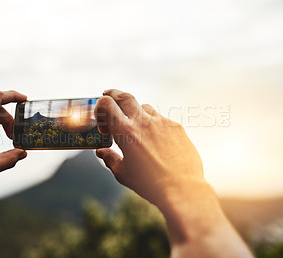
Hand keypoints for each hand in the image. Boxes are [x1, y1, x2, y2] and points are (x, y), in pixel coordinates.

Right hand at [94, 89, 252, 256]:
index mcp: (125, 132)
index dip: (100, 105)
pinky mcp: (176, 127)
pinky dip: (154, 125)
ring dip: (136, 112)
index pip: (107, 104)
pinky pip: (161, 119)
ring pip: (145, 107)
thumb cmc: (149, 184)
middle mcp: (143, 122)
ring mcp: (162, 122)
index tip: (101, 114)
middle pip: (125, 96)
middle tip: (110, 97)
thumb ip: (110, 159)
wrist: (182, 189)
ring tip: (135, 126)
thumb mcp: (123, 173)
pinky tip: (156, 141)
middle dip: (114, 95)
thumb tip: (101, 152)